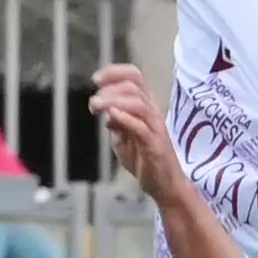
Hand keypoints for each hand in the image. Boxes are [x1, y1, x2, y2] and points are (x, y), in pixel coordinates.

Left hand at [87, 62, 184, 196]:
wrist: (164, 185)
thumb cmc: (145, 161)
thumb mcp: (123, 139)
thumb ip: (115, 123)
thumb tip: (104, 110)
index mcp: (146, 107)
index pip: (135, 77)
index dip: (115, 72)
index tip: (96, 79)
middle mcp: (153, 112)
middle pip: (134, 86)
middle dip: (109, 88)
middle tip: (93, 102)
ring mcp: (156, 127)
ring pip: (137, 103)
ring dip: (113, 101)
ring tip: (96, 106)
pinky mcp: (155, 144)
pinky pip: (141, 126)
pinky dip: (125, 118)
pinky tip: (111, 116)